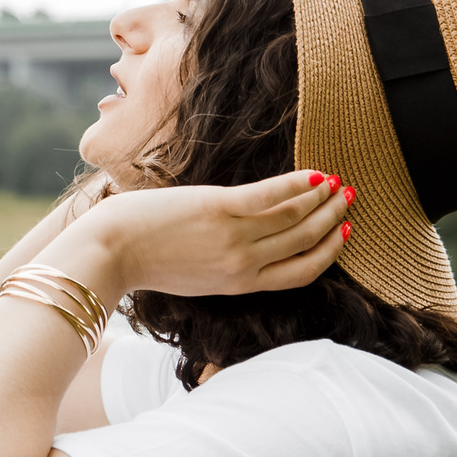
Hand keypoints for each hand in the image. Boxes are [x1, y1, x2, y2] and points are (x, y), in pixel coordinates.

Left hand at [48, 170, 350, 300]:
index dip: (328, 252)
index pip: (301, 272)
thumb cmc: (143, 260)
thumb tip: (248, 243)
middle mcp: (244, 264)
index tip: (343, 233)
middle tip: (348, 199)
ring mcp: (234, 237)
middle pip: (305, 241)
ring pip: (295, 217)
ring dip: (321, 197)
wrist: (109, 252)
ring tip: (337, 182)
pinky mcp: (219, 209)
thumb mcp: (194, 276)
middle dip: (331, 219)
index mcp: (240, 285)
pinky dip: (297, 183)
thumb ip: (225, 266)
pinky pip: (272, 196)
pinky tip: (313, 172)